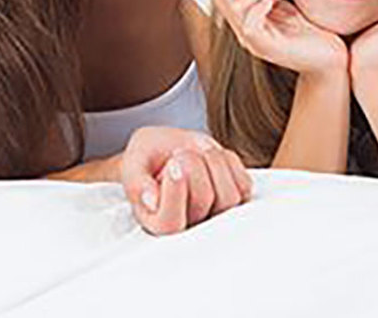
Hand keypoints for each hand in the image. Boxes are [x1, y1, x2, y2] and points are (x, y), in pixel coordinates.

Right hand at [120, 126, 251, 234]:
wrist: (167, 150)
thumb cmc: (148, 160)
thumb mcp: (133, 163)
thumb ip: (137, 182)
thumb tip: (151, 201)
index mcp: (156, 223)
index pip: (170, 224)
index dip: (175, 193)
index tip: (172, 164)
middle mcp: (187, 226)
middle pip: (203, 200)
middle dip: (192, 164)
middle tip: (179, 153)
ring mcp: (214, 215)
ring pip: (229, 197)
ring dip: (214, 163)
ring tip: (197, 152)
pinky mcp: (235, 199)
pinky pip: (244, 185)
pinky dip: (229, 162)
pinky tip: (211, 156)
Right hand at [213, 0, 347, 74]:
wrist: (329, 56)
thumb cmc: (310, 30)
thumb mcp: (283, 4)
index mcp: (245, 20)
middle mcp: (244, 32)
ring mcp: (253, 42)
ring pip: (234, 6)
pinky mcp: (267, 48)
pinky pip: (250, 25)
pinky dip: (261, 5)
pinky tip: (276, 1)